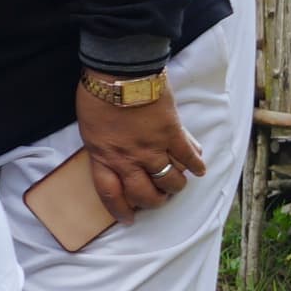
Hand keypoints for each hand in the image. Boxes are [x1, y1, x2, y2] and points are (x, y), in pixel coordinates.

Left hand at [75, 78, 208, 220]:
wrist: (120, 72)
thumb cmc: (98, 94)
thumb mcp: (90, 127)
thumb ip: (103, 146)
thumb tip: (113, 157)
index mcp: (103, 156)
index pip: (110, 194)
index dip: (120, 210)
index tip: (128, 218)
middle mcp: (128, 159)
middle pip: (144, 194)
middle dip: (154, 202)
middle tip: (159, 199)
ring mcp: (151, 147)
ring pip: (169, 180)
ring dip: (175, 186)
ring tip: (178, 184)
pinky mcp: (172, 134)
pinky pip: (187, 157)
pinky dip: (196, 165)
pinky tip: (199, 169)